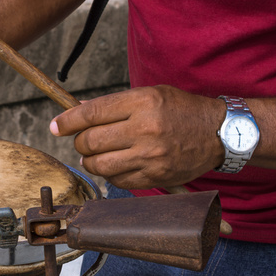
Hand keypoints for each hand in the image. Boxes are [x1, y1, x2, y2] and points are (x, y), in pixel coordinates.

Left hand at [50, 85, 225, 188]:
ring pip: (99, 165)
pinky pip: (117, 180)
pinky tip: (116, 164)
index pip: (91, 113)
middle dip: (80, 142)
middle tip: (84, 140)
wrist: (219, 133)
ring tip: (95, 155)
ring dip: (90, 161)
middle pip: (90, 142)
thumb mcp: (150, 95)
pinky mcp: (154, 177)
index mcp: (142, 102)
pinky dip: (110, 174)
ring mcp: (150, 156)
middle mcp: (145, 129)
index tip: (55, 126)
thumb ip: (114, 104)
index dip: (67, 121)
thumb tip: (78, 110)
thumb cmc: (181, 110)